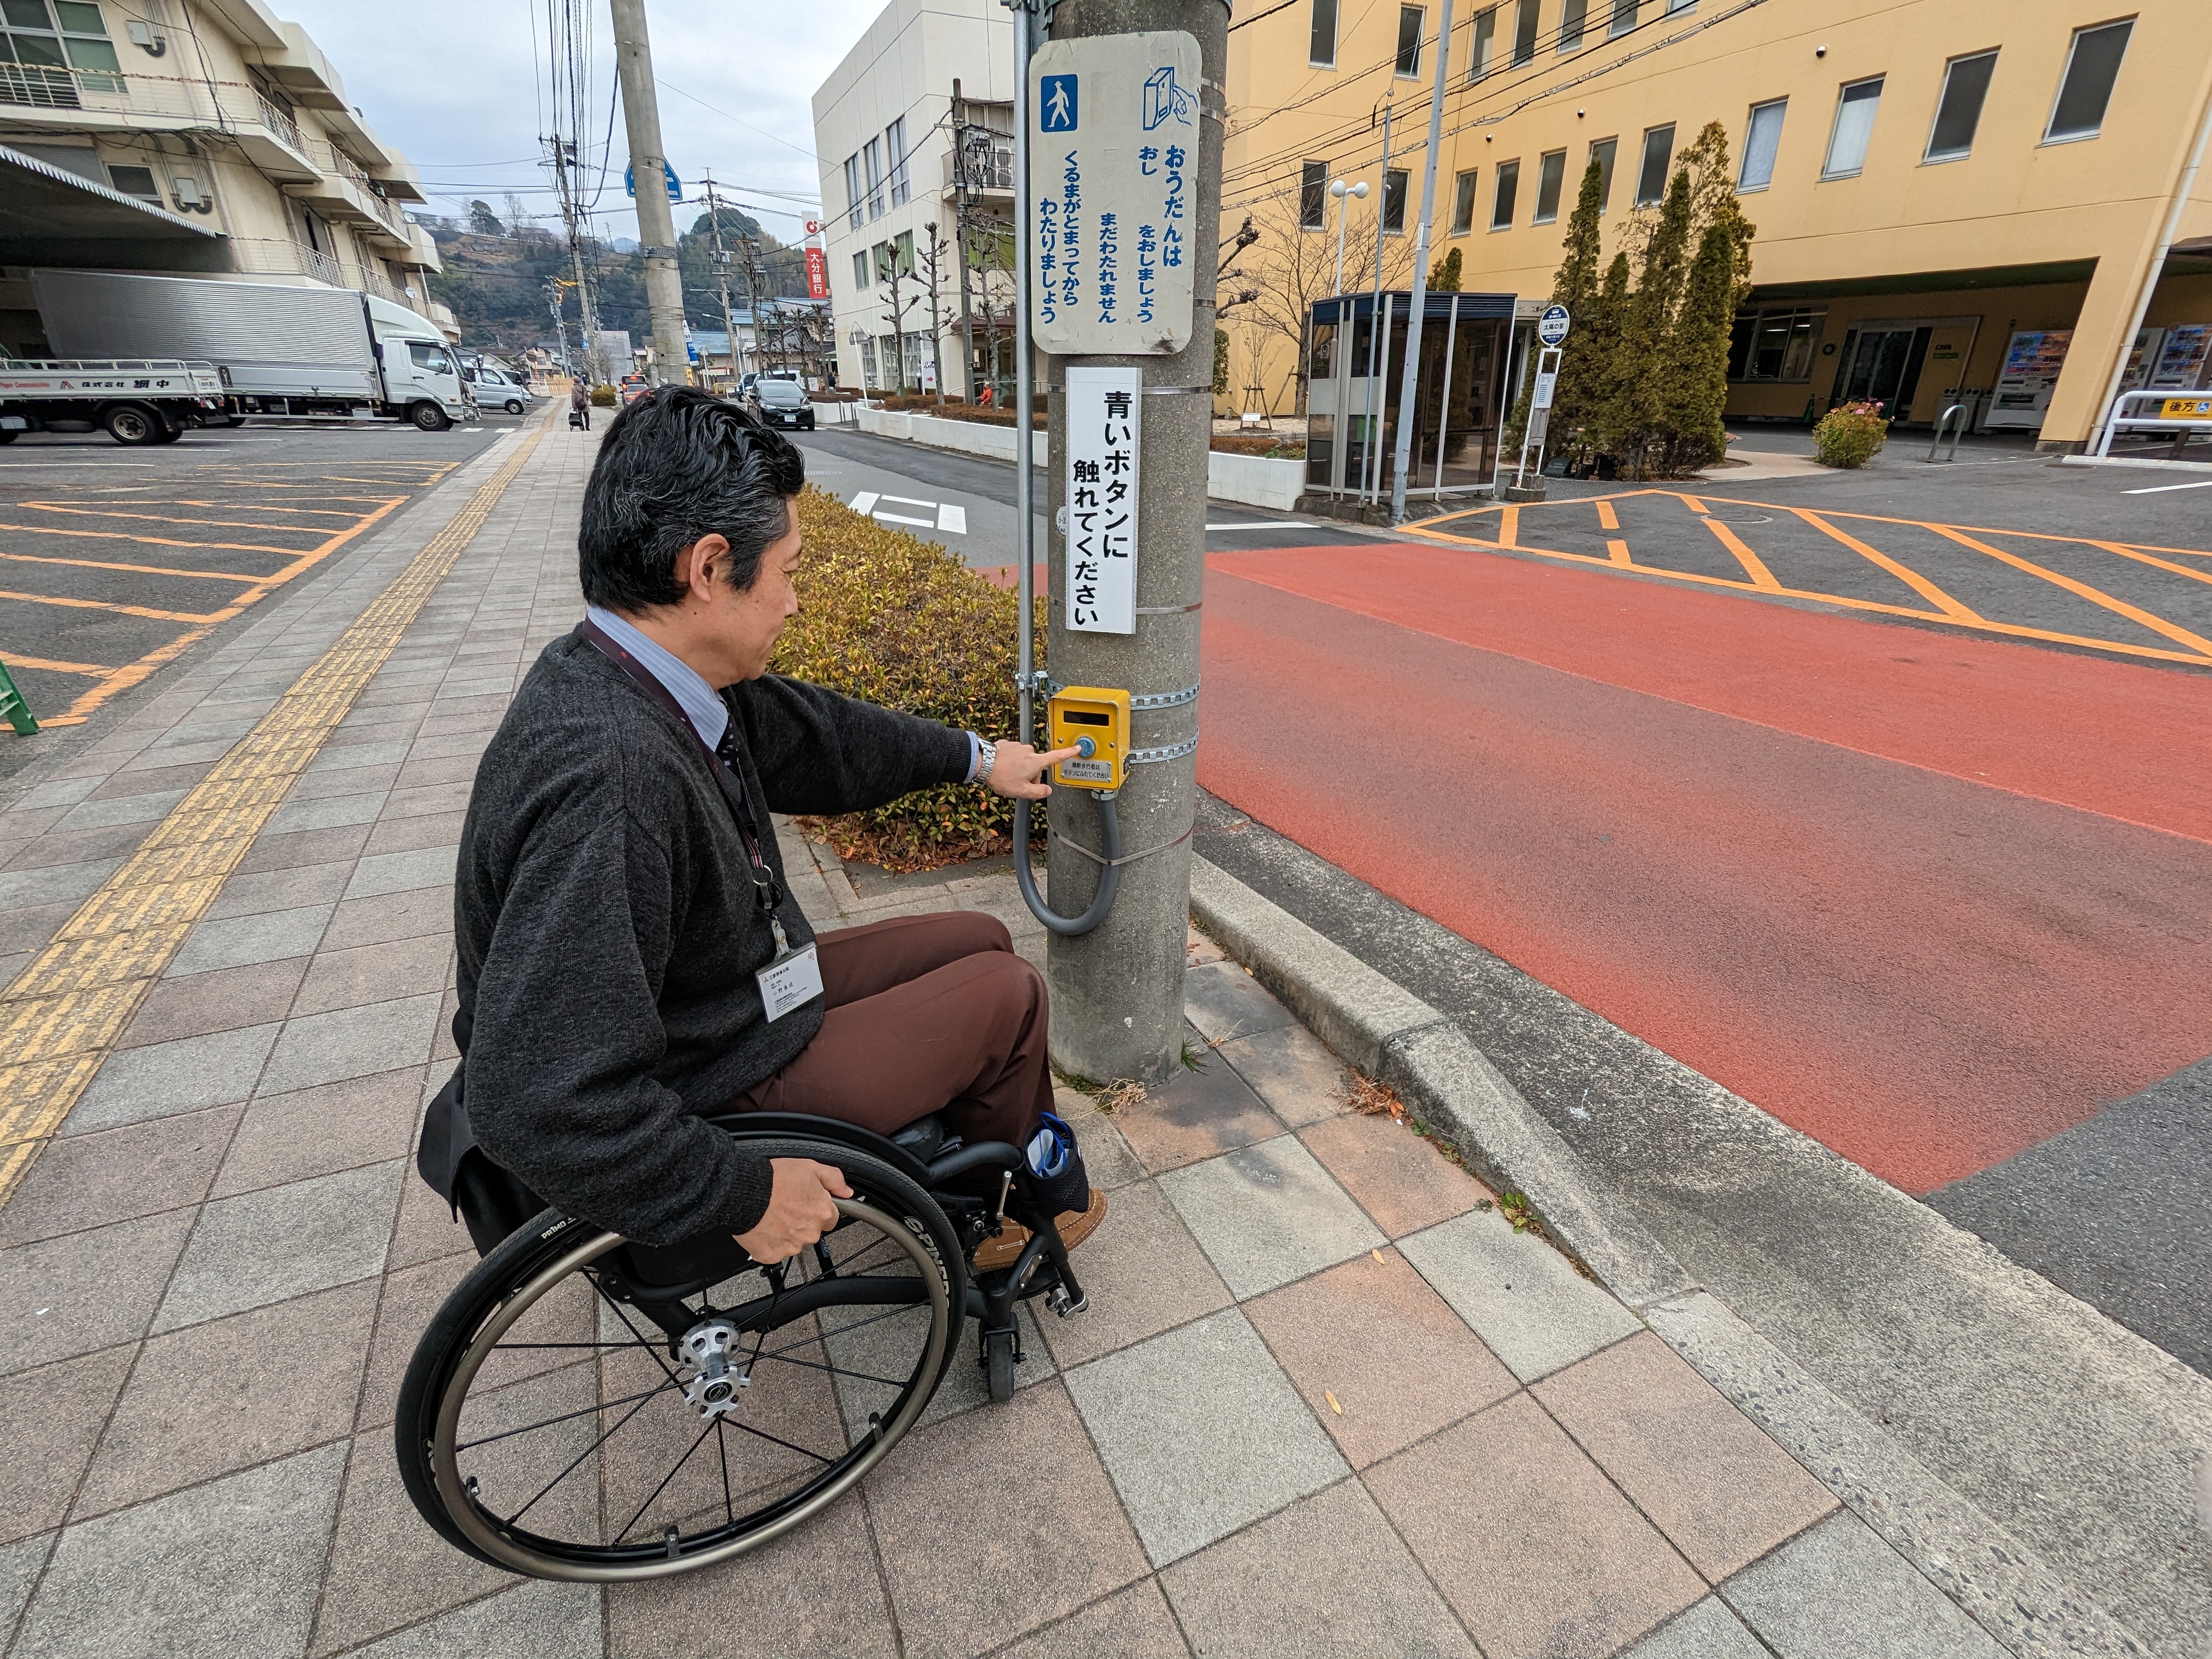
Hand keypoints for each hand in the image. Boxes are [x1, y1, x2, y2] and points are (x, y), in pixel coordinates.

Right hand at [734, 1157, 850, 1261]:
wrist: (744, 1192)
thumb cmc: (773, 1179)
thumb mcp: (809, 1167)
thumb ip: (833, 1179)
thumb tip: (847, 1191)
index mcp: (822, 1212)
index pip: (831, 1218)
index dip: (818, 1208)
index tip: (806, 1203)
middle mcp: (810, 1233)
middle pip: (812, 1231)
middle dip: (802, 1221)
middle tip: (786, 1206)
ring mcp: (791, 1246)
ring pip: (794, 1242)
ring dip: (787, 1232)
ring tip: (773, 1214)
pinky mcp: (772, 1255)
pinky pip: (775, 1251)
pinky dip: (771, 1242)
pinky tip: (764, 1226)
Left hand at [982, 740, 1080, 800]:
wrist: (982, 763)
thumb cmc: (1001, 777)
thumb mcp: (1022, 791)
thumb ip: (1038, 793)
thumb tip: (1047, 791)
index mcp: (1036, 762)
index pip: (1056, 757)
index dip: (1068, 753)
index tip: (1077, 748)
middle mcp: (1029, 751)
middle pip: (1036, 765)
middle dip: (1030, 775)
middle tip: (1019, 785)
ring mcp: (1017, 746)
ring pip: (1023, 760)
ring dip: (1019, 769)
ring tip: (1007, 777)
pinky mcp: (1007, 744)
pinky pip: (1013, 755)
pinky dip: (1010, 762)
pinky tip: (1002, 769)